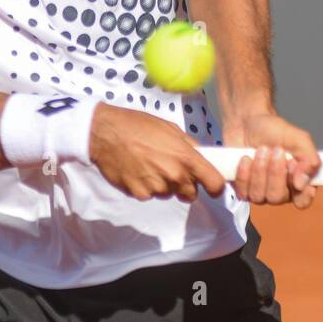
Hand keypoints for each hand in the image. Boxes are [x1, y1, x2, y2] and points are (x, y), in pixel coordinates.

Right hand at [89, 105, 226, 202]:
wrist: (106, 134)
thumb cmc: (139, 126)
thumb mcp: (171, 129)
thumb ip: (190, 146)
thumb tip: (203, 157)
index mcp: (186, 158)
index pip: (215, 183)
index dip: (216, 187)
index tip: (213, 186)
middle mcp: (174, 176)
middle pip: (191, 194)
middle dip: (186, 185)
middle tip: (173, 169)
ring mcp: (156, 188)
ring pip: (169, 194)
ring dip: (165, 185)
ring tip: (150, 165)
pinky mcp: (139, 194)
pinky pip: (150, 195)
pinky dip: (147, 187)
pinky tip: (138, 170)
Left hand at [224, 113, 319, 209]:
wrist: (247, 122)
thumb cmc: (275, 131)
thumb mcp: (299, 139)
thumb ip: (309, 160)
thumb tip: (302, 183)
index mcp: (298, 181)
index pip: (303, 200)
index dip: (298, 191)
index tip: (294, 167)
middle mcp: (280, 190)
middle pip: (278, 197)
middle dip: (274, 173)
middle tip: (275, 150)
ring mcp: (261, 192)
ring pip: (259, 196)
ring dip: (259, 170)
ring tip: (261, 150)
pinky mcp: (243, 189)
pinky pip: (243, 192)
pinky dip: (244, 173)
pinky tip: (246, 158)